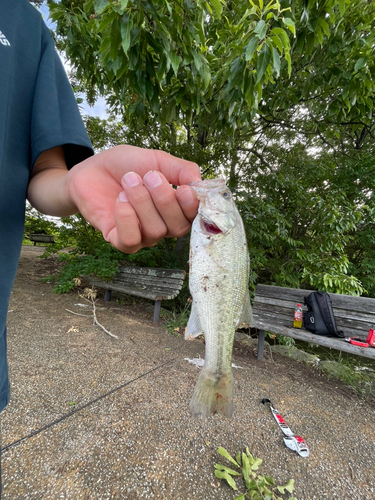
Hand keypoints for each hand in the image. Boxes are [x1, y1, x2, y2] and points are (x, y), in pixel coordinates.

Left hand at [66, 145, 200, 252]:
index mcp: (176, 209)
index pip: (193, 218)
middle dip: (165, 200)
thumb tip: (199, 184)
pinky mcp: (118, 239)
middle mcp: (162, 226)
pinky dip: (127, 218)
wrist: (93, 168)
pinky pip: (130, 240)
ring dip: (142, 202)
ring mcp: (142, 236)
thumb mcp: (157, 160)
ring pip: (155, 231)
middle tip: (150, 176)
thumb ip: (182, 170)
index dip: (191, 207)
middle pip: (178, 228)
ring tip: (129, 181)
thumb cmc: (126, 165)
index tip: (182, 189)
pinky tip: (120, 200)